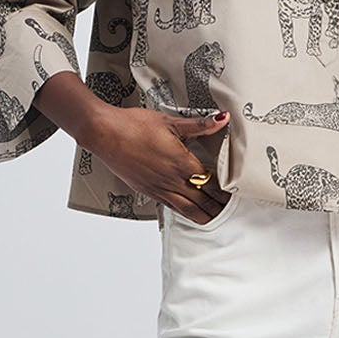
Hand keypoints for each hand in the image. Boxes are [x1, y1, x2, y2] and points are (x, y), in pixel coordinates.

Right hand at [94, 108, 233, 223]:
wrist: (104, 133)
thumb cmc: (133, 125)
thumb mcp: (170, 121)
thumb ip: (199, 124)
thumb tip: (222, 118)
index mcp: (182, 163)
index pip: (210, 184)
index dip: (224, 193)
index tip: (234, 195)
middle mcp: (172, 179)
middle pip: (202, 201)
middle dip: (217, 208)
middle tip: (229, 211)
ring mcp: (158, 187)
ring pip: (187, 209)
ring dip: (202, 215)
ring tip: (214, 218)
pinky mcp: (147, 190)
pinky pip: (170, 206)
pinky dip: (183, 211)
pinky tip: (187, 212)